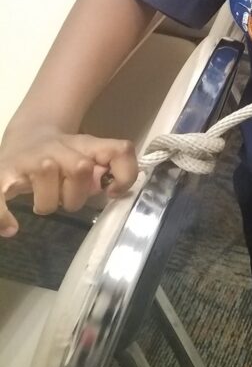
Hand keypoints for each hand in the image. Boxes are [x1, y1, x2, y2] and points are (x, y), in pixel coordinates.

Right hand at [0, 127, 138, 236]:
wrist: (26, 138)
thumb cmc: (63, 155)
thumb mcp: (89, 155)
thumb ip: (107, 168)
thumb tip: (113, 189)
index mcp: (85, 146)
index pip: (119, 150)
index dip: (124, 174)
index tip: (112, 192)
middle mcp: (58, 149)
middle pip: (81, 169)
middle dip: (77, 195)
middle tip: (65, 197)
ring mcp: (30, 162)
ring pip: (47, 187)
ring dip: (47, 204)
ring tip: (42, 199)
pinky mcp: (2, 176)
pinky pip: (1, 201)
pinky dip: (4, 218)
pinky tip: (11, 228)